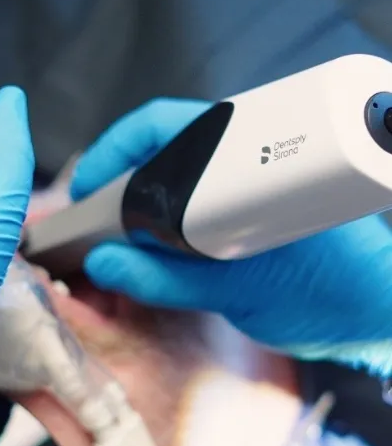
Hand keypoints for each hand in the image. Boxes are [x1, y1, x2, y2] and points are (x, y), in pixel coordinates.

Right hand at [71, 98, 391, 377]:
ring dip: (131, 221)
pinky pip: (179, 226)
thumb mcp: (239, 289)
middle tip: (90, 233)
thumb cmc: (328, 292)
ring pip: (165, 195)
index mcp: (239, 158)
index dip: (110, 155)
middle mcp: (234, 167)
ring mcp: (234, 198)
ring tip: (108, 253)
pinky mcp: (235, 228)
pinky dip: (153, 245)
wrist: (372, 316)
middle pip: (154, 160)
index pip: (157, 129)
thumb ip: (167, 277)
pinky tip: (141, 267)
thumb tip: (104, 262)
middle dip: (114, 194)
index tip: (82, 195)